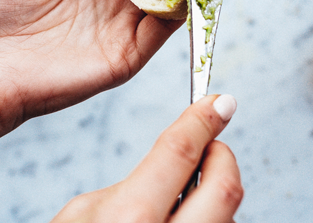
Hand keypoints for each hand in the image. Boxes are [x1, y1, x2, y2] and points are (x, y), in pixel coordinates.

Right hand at [51, 94, 242, 222]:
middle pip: (226, 185)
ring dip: (216, 196)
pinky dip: (210, 220)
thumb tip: (177, 165)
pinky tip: (184, 219)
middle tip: (210, 145)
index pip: (180, 151)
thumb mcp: (82, 214)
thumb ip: (130, 185)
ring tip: (184, 196)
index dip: (202, 119)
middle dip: (223, 156)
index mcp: (131, 219)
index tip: (219, 102)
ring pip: (229, 217)